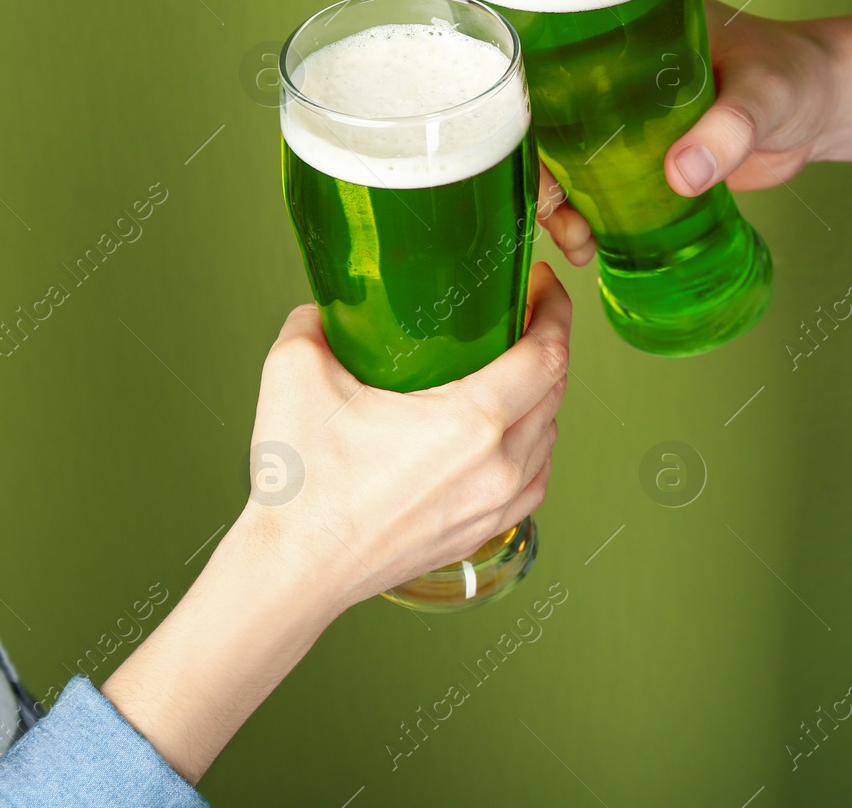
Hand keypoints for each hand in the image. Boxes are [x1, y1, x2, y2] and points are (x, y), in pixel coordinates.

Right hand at [238, 261, 572, 611]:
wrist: (295, 567)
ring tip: (510, 367)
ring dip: (539, 393)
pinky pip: (534, 476)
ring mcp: (497, 505)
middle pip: (556, 388)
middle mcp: (498, 467)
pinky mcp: (484, 531)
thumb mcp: (295, 372)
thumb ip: (315, 320)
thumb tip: (331, 305)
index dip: (554, 308)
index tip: (541, 283)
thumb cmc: (302, 484)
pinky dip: (530, 444)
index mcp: (470, 423)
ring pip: (549, 433)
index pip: (547, 353)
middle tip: (522, 313)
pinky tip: (503, 429)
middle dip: (547, 341)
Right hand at [537, 0, 837, 260]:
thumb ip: (729, 129)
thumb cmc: (798, 75)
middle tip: (566, 224)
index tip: (532, 166)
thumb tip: (680, 175)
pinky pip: (603, 186)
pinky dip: (592, 216)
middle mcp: (614, 75)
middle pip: (548, 128)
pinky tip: (593, 245)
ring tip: (581, 245)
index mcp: (627, 34)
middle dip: (544, 180)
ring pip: (570, 164)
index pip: (549, 71)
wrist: (827, 107)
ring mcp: (628, 120)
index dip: (524, 119)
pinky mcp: (646, 159)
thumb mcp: (765, 92)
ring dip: (563, 206)